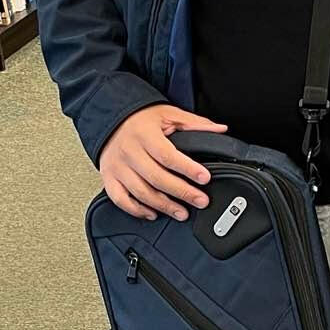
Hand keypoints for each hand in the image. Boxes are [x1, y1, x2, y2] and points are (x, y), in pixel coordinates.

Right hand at [98, 104, 227, 222]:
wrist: (112, 120)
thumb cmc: (142, 119)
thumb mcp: (169, 115)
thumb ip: (195, 124)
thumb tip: (220, 130)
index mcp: (145, 135)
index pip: (168, 155)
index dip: (188, 168)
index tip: (205, 178)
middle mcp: (129, 152)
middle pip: (156, 177)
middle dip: (182, 192)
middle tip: (200, 200)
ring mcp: (117, 167)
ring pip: (141, 192)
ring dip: (163, 206)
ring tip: (182, 213)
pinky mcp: (109, 178)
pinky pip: (120, 199)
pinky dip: (137, 210)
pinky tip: (153, 214)